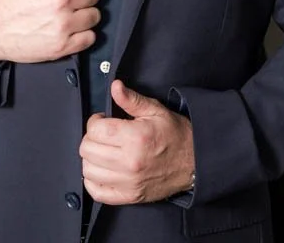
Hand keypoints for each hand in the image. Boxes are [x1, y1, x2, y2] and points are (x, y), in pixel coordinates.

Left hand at [80, 80, 194, 204]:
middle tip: (104, 135)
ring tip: (104, 152)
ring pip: (88, 170)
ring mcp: (128, 182)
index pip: (95, 130)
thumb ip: (131, 99)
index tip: (103, 121)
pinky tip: (102, 170)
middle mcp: (129, 162)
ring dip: (91, 159)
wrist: (195, 162)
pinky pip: (97, 192)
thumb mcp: (156, 111)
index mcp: (135, 137)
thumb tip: (115, 86)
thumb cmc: (176, 135)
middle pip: (87, 150)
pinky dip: (92, 181)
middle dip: (92, 138)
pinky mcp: (130, 196)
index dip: (95, 122)